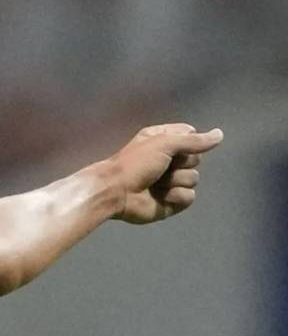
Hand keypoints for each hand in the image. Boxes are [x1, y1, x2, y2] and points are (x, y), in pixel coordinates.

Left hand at [109, 123, 223, 223]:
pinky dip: (175, 196)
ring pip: (193, 178)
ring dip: (175, 180)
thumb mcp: (163, 143)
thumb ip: (193, 141)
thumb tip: (219, 134)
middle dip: (180, 163)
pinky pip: (189, 197)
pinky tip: (160, 196)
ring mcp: (171, 182)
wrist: (116, 192)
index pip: (191, 136)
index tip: (173, 145)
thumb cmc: (135, 163)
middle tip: (160, 166)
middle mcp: (168, 160)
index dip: (188, 141)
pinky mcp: (172, 201)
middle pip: (195, 159)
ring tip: (155, 183)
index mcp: (163, 141)